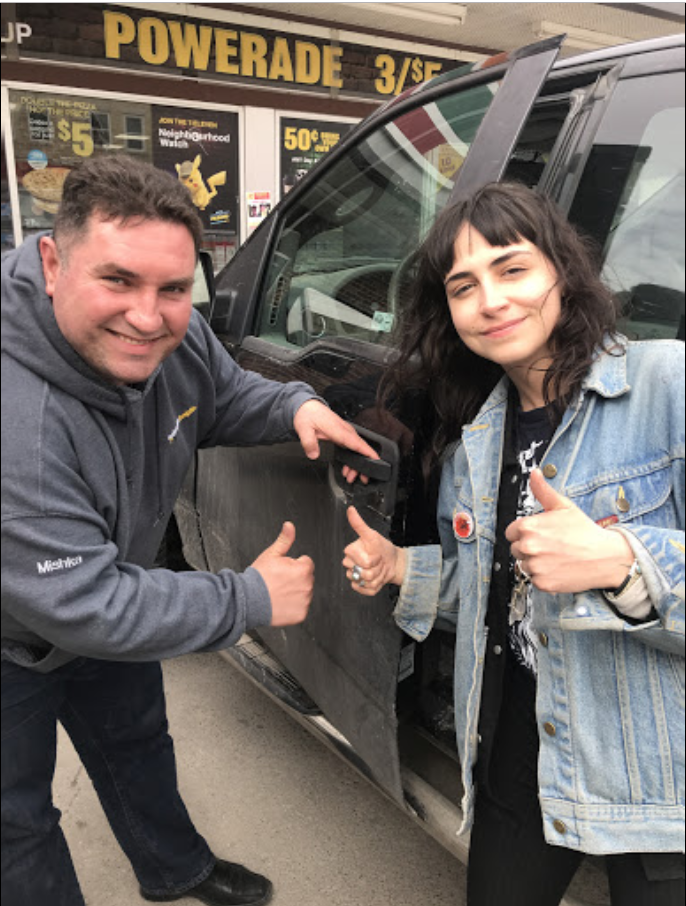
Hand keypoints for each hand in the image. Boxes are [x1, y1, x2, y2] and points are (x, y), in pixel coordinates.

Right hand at [251, 522, 313, 625]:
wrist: (248, 600)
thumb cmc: (259, 578)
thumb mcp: (271, 554)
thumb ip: (285, 539)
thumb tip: (290, 526)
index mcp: (303, 569)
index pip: (307, 563)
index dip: (294, 564)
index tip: (283, 570)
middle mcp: (307, 586)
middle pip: (307, 578)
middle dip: (296, 577)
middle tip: (280, 581)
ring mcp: (305, 601)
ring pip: (305, 592)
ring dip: (296, 592)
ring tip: (279, 592)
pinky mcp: (301, 614)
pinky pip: (301, 607)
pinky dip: (294, 606)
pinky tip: (282, 602)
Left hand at [293, 400, 377, 482]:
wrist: (307, 407)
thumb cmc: (307, 415)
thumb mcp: (304, 429)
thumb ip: (309, 443)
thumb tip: (313, 455)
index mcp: (338, 429)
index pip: (356, 442)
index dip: (367, 452)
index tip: (376, 461)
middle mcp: (344, 430)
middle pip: (359, 449)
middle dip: (363, 465)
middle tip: (362, 478)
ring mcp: (345, 432)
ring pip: (357, 449)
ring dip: (356, 464)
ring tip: (350, 476)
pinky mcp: (343, 434)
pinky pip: (352, 448)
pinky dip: (352, 458)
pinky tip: (347, 467)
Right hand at [342, 506, 406, 595]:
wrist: (392, 562)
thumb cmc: (381, 548)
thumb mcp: (372, 535)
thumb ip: (359, 524)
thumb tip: (351, 509)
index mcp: (350, 552)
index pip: (361, 561)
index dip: (373, 559)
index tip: (376, 554)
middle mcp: (349, 565)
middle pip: (362, 573)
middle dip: (376, 569)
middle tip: (379, 562)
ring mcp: (354, 577)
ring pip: (366, 582)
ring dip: (378, 577)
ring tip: (379, 569)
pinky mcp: (360, 587)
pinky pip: (367, 590)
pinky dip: (376, 586)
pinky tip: (378, 579)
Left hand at [505, 468, 634, 593]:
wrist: (606, 557)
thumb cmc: (585, 531)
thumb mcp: (563, 506)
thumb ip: (543, 490)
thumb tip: (534, 474)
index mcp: (528, 527)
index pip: (511, 532)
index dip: (524, 533)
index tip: (539, 534)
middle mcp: (528, 547)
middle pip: (516, 549)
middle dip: (529, 547)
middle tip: (550, 545)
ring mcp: (535, 566)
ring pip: (524, 565)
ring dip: (536, 562)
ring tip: (555, 556)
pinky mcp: (542, 583)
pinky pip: (534, 579)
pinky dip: (544, 576)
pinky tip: (558, 568)